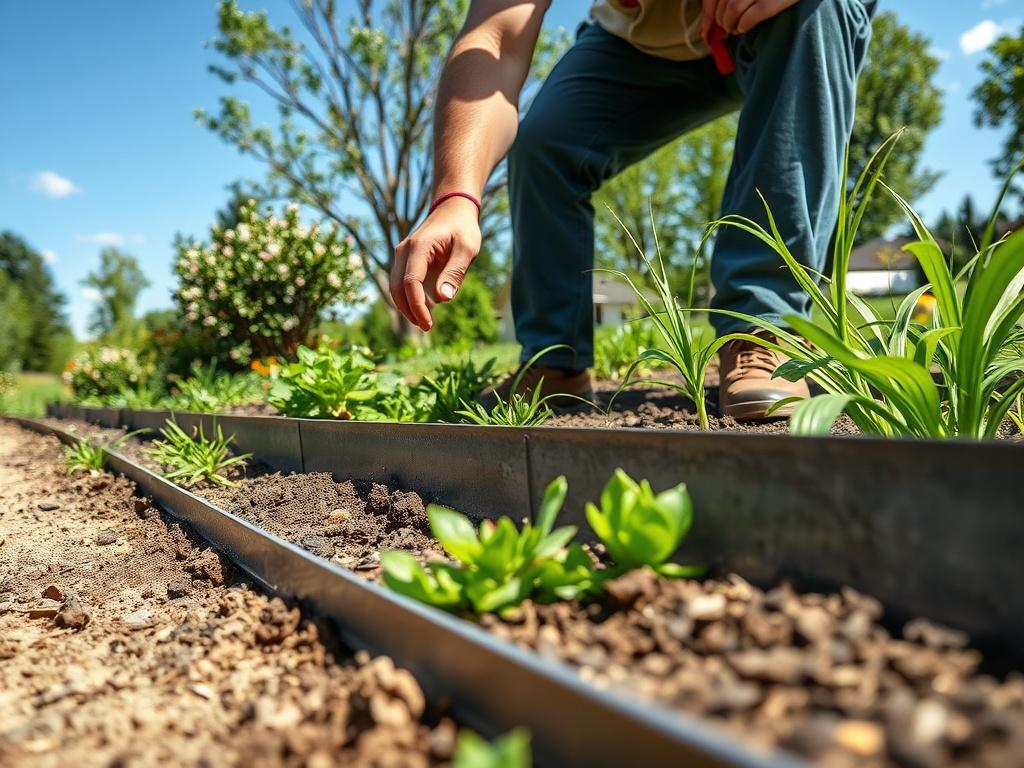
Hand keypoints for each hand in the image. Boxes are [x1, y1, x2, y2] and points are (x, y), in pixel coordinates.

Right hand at [390, 196, 481, 330]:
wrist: (453, 211)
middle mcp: (403, 250)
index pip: (410, 282)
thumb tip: (442, 298)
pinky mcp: (403, 261)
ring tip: (425, 322)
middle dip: (410, 311)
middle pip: (397, 288)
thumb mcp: (467, 249)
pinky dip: (407, 299)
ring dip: (406, 307)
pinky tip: (422, 309)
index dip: (417, 306)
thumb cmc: (462, 229)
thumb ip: (455, 272)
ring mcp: (400, 255)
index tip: (428, 323)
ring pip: (394, 288)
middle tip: (427, 327)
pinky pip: (400, 284)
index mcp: (419, 246)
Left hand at [702, 0, 798, 36]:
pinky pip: (752, 15)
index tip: (706, 29)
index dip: (708, 14)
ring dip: (730, 25)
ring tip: (735, 30)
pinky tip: (743, 28)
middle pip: (723, 3)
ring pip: (732, 10)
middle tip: (726, 29)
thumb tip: (711, 19)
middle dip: (720, 21)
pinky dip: (744, 25)